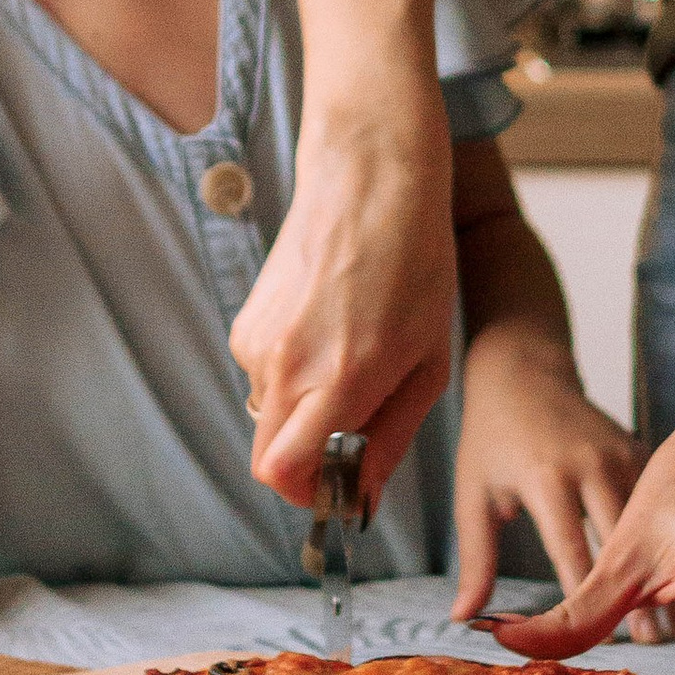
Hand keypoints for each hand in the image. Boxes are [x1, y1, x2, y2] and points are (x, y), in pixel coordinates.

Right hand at [230, 117, 456, 509]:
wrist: (371, 176)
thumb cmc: (417, 263)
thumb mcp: (427, 360)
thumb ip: (390, 436)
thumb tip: (362, 498)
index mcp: (341, 377)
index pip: (284, 474)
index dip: (311, 497)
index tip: (344, 487)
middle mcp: (287, 363)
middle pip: (267, 460)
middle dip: (306, 467)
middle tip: (352, 441)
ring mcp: (258, 340)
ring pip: (267, 419)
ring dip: (302, 417)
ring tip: (351, 364)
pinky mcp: (247, 321)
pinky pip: (263, 378)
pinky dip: (292, 378)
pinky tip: (328, 334)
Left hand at [451, 329, 650, 628]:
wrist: (523, 369)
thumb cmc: (491, 438)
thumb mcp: (474, 495)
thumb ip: (475, 559)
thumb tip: (464, 620)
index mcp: (547, 479)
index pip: (572, 555)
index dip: (588, 604)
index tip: (601, 645)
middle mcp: (591, 466)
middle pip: (622, 542)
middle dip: (639, 594)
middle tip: (655, 646)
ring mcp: (621, 455)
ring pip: (650, 524)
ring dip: (663, 570)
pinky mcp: (639, 450)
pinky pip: (657, 501)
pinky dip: (668, 538)